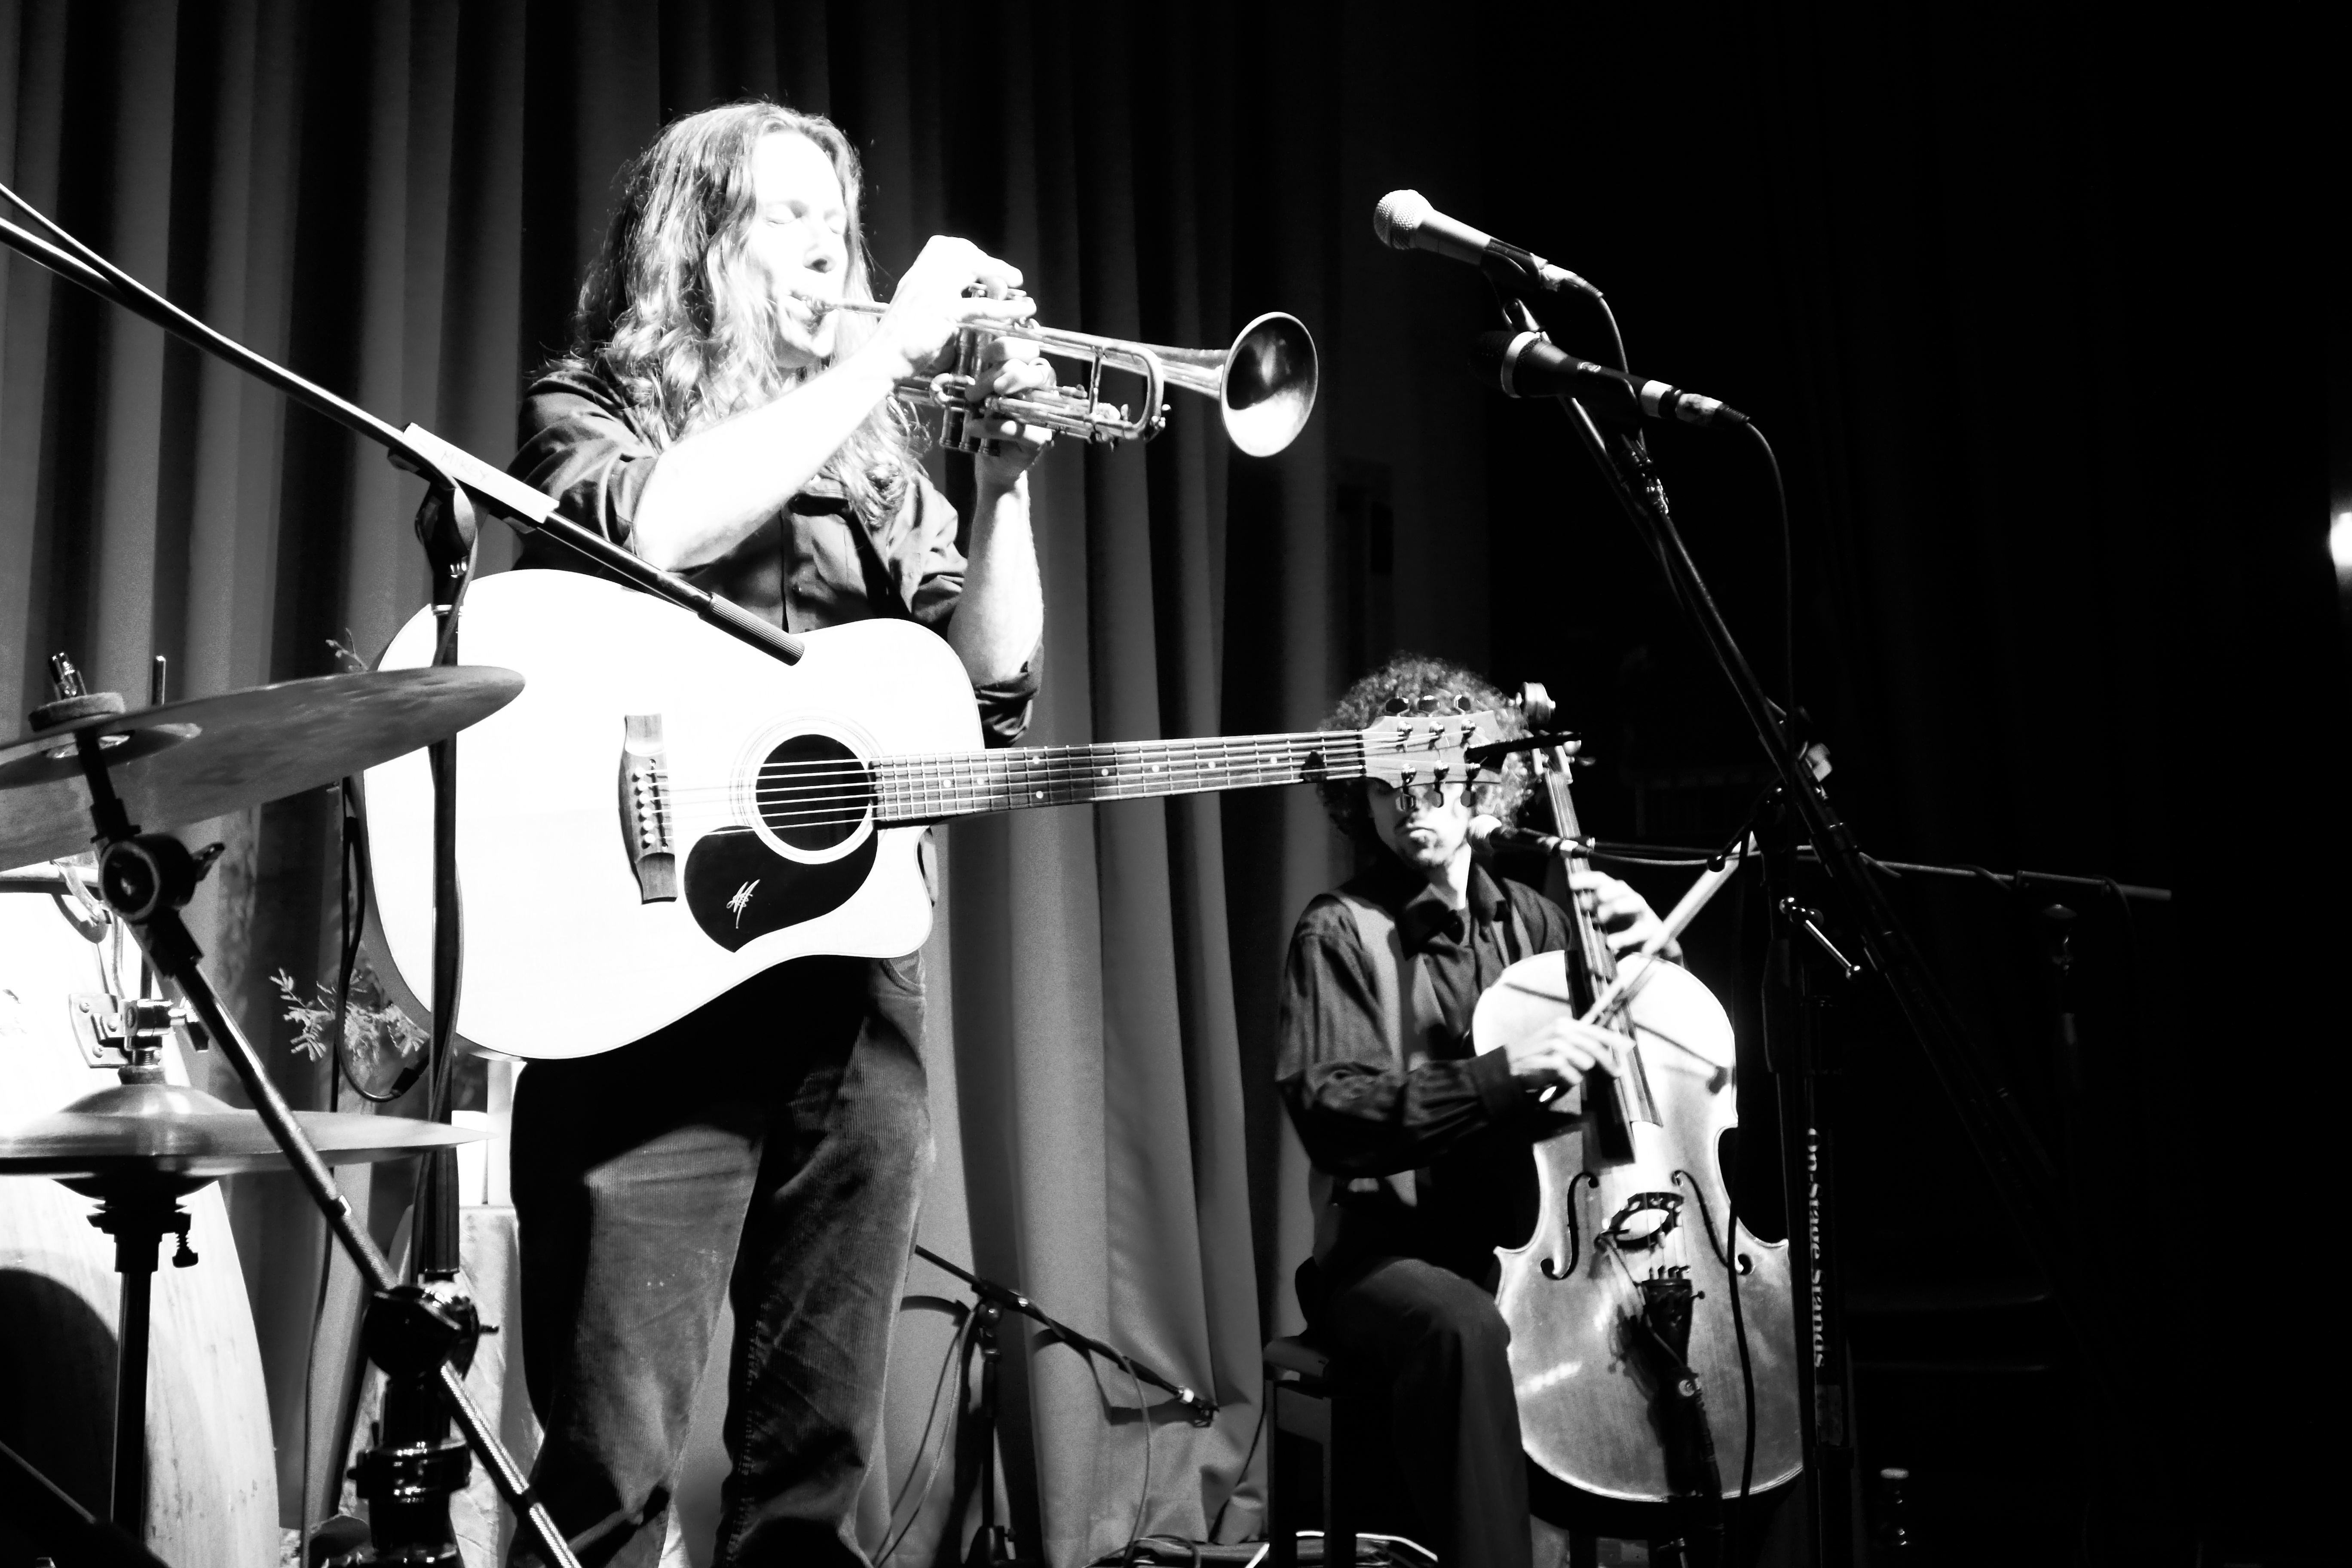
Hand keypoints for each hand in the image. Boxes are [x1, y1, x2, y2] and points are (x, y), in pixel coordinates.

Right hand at [871, 236, 1034, 377]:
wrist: (882, 359)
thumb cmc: (897, 344)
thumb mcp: (912, 313)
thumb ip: (931, 301)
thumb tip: (956, 302)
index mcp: (916, 275)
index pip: (944, 246)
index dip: (970, 252)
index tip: (984, 267)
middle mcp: (924, 276)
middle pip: (964, 252)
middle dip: (990, 261)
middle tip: (1009, 278)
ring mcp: (934, 291)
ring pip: (974, 268)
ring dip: (1000, 274)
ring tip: (1017, 285)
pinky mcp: (944, 313)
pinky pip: (982, 305)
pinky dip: (1006, 307)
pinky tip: (1021, 310)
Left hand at [971, 331, 1057, 484]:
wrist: (993, 461)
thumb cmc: (987, 419)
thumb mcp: (982, 392)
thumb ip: (981, 374)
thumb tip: (962, 357)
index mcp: (1031, 370)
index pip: (1028, 349)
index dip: (1007, 348)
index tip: (984, 355)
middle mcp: (1043, 389)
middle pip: (1027, 371)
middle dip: (995, 377)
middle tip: (973, 392)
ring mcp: (1045, 414)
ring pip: (1028, 398)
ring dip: (996, 400)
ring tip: (973, 404)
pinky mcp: (1041, 439)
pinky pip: (1019, 429)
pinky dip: (993, 427)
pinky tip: (973, 427)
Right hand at [1504, 1016, 1626, 1100]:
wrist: (1511, 1065)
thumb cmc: (1537, 1055)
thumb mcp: (1557, 1040)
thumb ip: (1579, 1041)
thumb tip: (1607, 1046)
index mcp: (1564, 1025)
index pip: (1595, 1031)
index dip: (1614, 1039)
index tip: (1629, 1046)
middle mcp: (1561, 1032)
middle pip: (1595, 1048)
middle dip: (1608, 1062)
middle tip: (1616, 1072)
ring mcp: (1557, 1046)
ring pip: (1586, 1064)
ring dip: (1578, 1073)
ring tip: (1565, 1073)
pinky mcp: (1553, 1062)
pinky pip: (1574, 1077)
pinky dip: (1568, 1081)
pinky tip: (1557, 1079)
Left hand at [1570, 869, 1677, 959]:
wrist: (1648, 943)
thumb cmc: (1620, 928)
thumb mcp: (1601, 920)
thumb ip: (1589, 914)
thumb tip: (1573, 909)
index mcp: (1616, 893)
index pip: (1602, 880)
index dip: (1586, 879)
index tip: (1570, 883)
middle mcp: (1630, 898)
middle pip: (1620, 888)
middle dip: (1603, 892)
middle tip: (1585, 904)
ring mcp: (1643, 913)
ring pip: (1635, 903)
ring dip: (1617, 908)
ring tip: (1599, 919)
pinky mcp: (1652, 930)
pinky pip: (1641, 931)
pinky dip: (1626, 938)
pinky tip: (1611, 944)